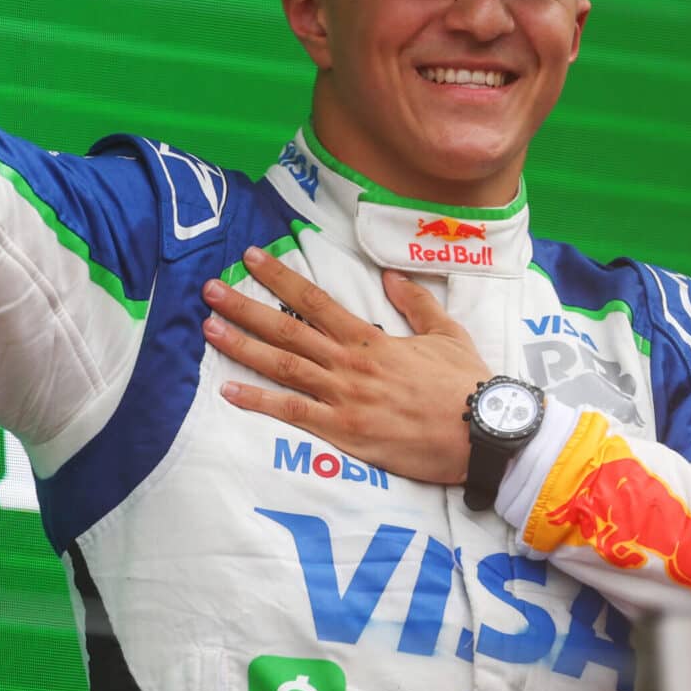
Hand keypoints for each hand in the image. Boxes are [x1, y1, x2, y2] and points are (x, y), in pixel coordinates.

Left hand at [201, 248, 486, 484]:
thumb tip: (390, 276)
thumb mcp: (447, 333)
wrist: (482, 432)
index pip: (315, 300)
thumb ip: (415, 303)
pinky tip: (229, 391)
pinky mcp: (344, 432)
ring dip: (242, 346)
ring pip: (283, 367)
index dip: (281, 278)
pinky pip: (293, 414)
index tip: (253, 258)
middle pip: (287, 329)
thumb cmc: (467, 384)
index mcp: (372, 338)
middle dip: (246, 307)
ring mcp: (344, 398)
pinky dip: (259, 402)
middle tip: (211, 289)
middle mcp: (350, 363)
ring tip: (209, 328)